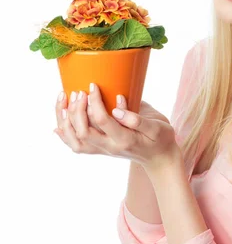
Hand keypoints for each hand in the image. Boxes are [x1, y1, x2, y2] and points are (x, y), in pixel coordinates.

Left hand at [54, 84, 178, 167]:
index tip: (93, 85)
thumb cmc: (161, 138)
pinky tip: (59, 125)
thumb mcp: (158, 127)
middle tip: (79, 91)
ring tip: (64, 100)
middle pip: (83, 131)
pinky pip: (78, 146)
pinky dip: (65, 136)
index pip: (102, 120)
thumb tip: (117, 107)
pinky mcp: (100, 150)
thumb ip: (138, 119)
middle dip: (76, 109)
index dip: (94, 101)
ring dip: (65, 121)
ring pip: (76, 141)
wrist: (159, 158)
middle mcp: (110, 148)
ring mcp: (103, 150)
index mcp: (124, 140)